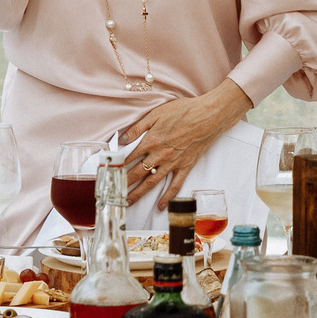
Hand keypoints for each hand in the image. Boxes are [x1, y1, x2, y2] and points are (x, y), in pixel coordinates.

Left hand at [119, 80, 253, 205]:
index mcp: (150, 141)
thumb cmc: (183, 111)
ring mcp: (172, 163)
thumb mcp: (156, 114)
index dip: (117, 167)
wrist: (208, 117)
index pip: (128, 158)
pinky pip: (174, 186)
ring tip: (127, 203)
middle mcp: (159, 155)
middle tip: (113, 194)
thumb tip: (121, 139)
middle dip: (123, 184)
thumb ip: (137, 128)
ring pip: (152, 182)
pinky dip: (167, 197)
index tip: (108, 175)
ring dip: (138, 194)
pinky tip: (160, 206)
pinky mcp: (185, 167)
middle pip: (137, 173)